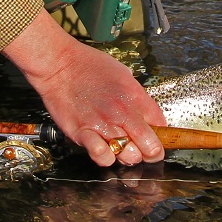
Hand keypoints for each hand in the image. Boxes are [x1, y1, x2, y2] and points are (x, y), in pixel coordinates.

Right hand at [3, 9, 165, 166]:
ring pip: (129, 156)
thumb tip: (148, 115)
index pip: (162, 126)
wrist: (60, 64)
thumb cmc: (90, 66)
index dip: (162, 137)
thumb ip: (138, 97)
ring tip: (121, 148)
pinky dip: (106, 158)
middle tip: (144, 150)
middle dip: (151, 153)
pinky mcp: (83, 133)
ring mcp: (104, 125)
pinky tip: (103, 149)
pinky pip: (102, 156)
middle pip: (151, 147)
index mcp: (136, 97)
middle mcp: (123, 113)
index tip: (157, 139)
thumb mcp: (124, 75)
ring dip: (128, 156)